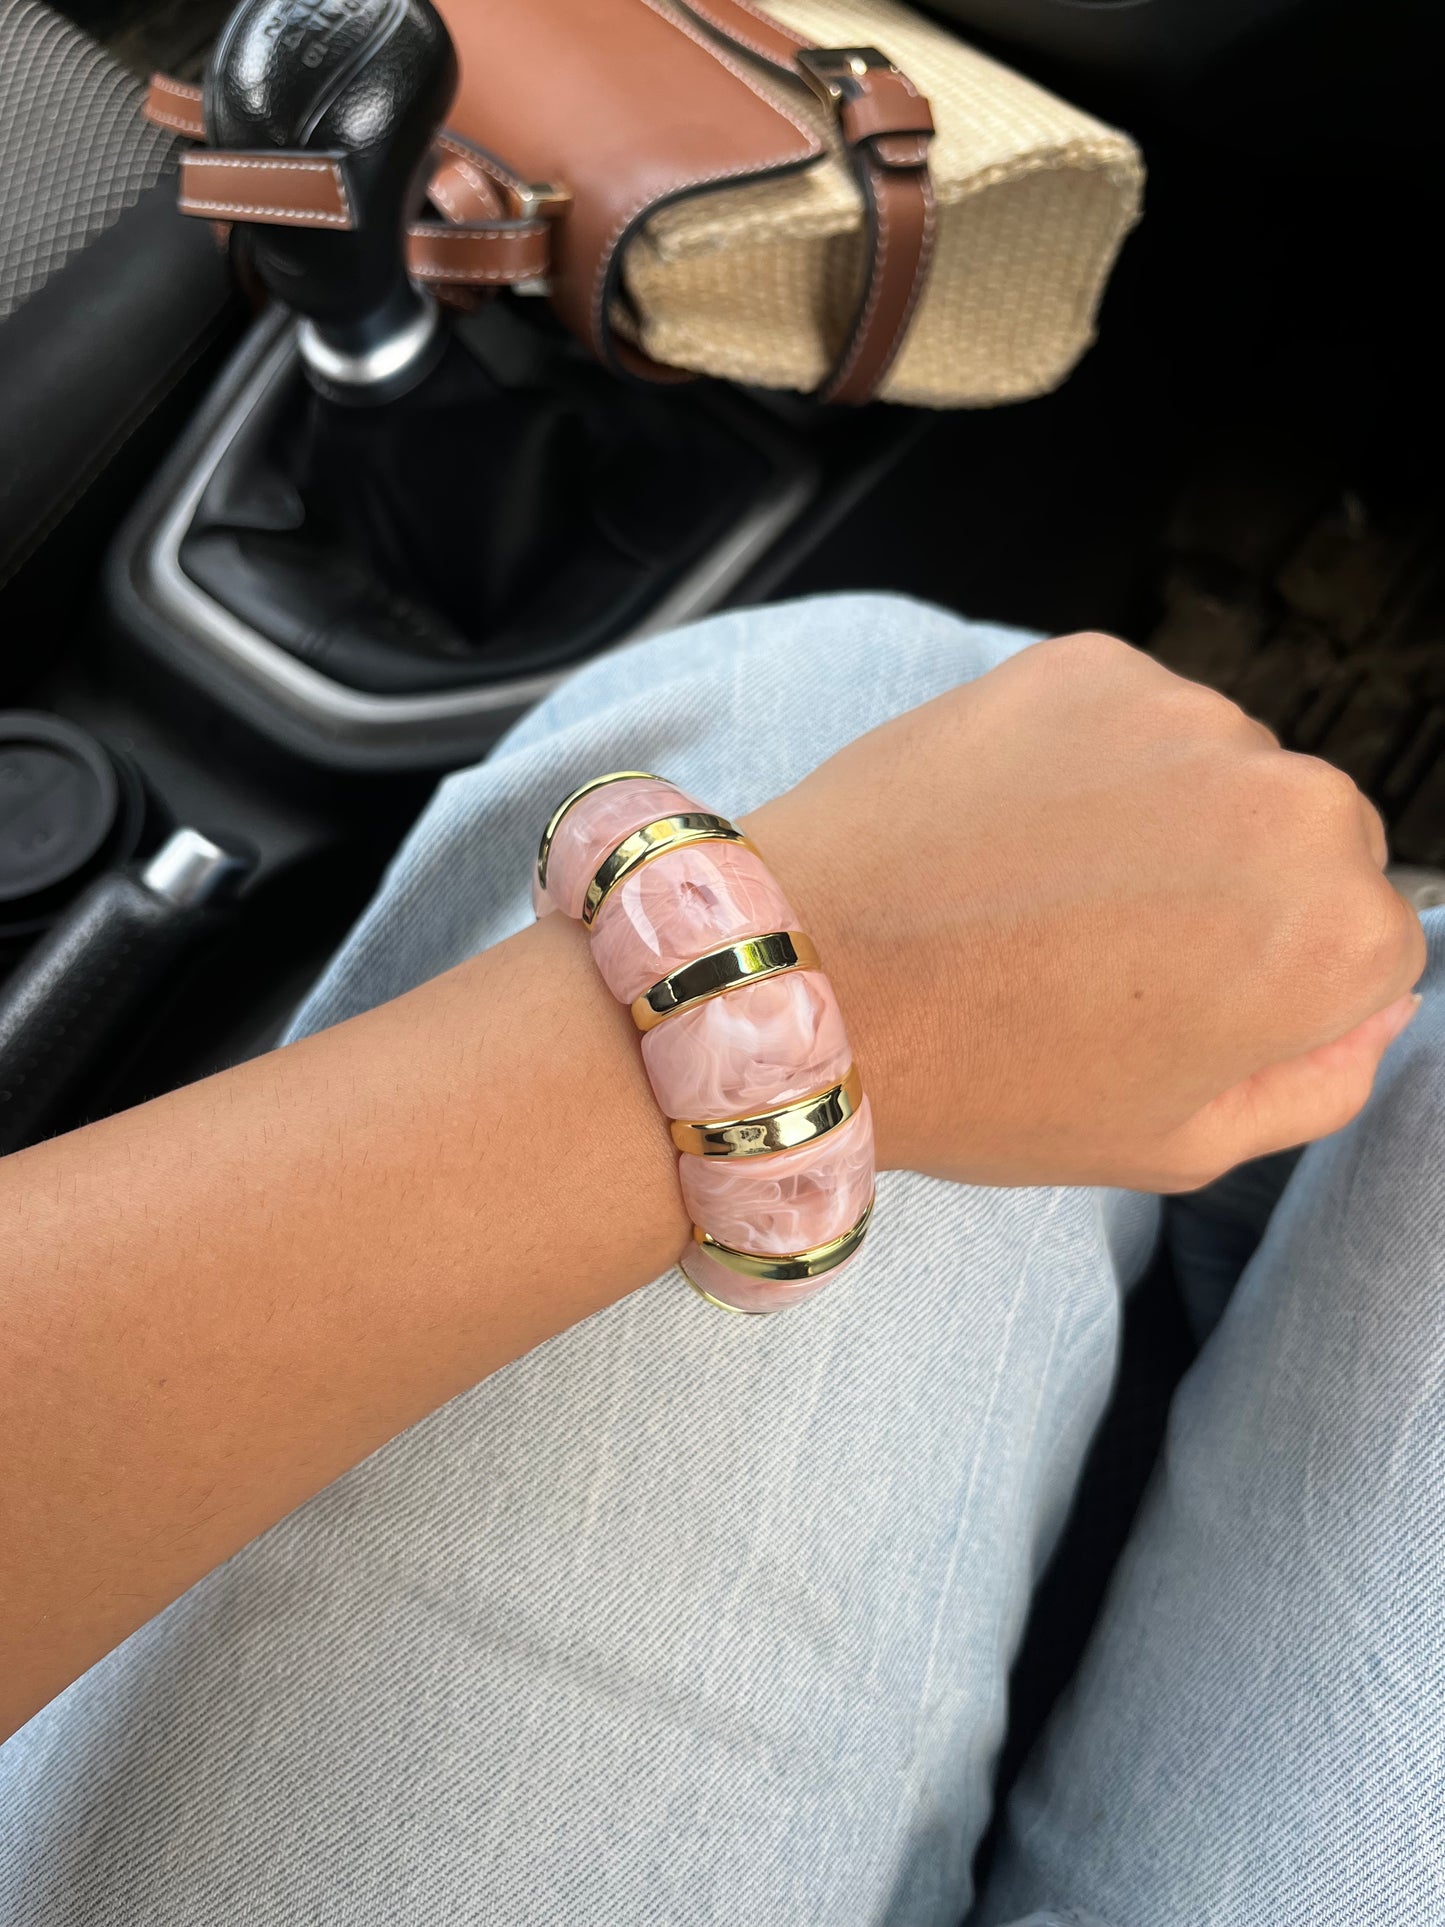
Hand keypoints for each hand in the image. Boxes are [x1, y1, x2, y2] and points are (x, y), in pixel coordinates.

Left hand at [749, 632, 1425, 1188]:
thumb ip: (1316, 1080)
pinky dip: (1091, 762)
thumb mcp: (1177, 1143)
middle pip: (1314, 843)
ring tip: (1046, 892)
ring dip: (1166, 818)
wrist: (809, 979)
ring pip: (1224, 771)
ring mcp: (1186, 716)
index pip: (1374, 946)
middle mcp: (1292, 801)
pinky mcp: (1091, 665)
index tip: (1185, 1006)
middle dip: (1239, 891)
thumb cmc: (984, 1078)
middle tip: (1110, 952)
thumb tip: (1371, 1008)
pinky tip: (1012, 830)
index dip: (1278, 988)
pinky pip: (1134, 718)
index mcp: (1333, 934)